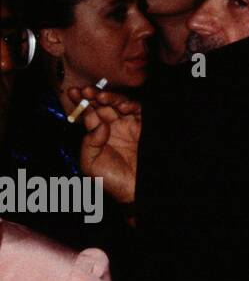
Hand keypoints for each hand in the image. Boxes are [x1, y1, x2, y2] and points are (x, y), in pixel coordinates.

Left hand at [73, 86, 141, 204]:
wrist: (135, 189)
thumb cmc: (111, 179)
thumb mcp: (90, 163)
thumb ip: (89, 142)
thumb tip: (99, 124)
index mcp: (97, 135)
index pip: (88, 114)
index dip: (80, 103)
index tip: (72, 92)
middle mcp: (113, 127)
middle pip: (102, 106)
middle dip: (93, 96)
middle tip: (85, 91)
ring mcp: (129, 125)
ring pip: (118, 105)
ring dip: (110, 98)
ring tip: (100, 96)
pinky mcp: (144, 126)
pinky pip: (138, 110)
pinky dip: (130, 105)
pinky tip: (121, 106)